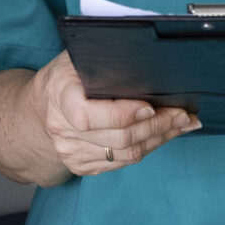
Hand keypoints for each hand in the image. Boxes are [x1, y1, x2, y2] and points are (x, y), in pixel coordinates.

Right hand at [28, 51, 198, 177]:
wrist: (40, 108)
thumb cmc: (67, 76)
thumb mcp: (77, 57)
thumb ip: (104, 59)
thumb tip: (147, 59)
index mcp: (59, 96)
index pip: (89, 117)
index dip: (123, 114)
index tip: (151, 107)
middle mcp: (62, 130)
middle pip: (118, 138)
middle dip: (157, 126)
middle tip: (183, 115)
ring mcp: (71, 152)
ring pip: (125, 154)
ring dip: (159, 139)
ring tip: (182, 125)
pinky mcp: (81, 167)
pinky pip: (122, 163)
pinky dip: (148, 149)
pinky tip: (163, 135)